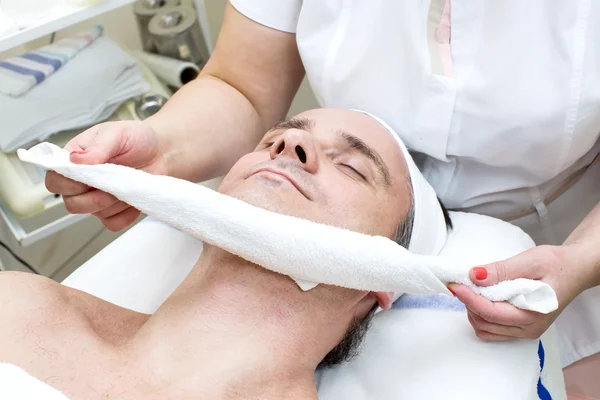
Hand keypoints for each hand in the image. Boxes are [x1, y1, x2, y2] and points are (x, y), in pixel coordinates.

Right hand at [45, 120, 167, 230]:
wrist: (162, 151)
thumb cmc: (136, 138)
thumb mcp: (117, 134)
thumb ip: (97, 147)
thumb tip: (76, 160)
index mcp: (75, 160)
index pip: (55, 181)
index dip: (67, 184)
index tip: (87, 177)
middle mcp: (82, 182)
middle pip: (71, 204)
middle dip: (94, 197)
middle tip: (113, 183)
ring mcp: (98, 198)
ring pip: (94, 214)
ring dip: (113, 202)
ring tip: (128, 183)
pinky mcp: (115, 211)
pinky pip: (113, 223)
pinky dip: (125, 214)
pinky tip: (133, 198)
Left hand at [449, 244, 588, 340]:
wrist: (574, 270)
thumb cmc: (557, 264)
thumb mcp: (530, 261)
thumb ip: (502, 270)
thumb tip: (475, 275)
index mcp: (533, 314)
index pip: (491, 313)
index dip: (469, 299)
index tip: (455, 285)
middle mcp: (529, 328)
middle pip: (485, 323)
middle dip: (469, 304)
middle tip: (462, 284)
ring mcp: (525, 331)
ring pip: (486, 330)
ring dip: (473, 311)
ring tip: (472, 290)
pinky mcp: (521, 328)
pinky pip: (492, 330)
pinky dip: (480, 316)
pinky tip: (480, 299)